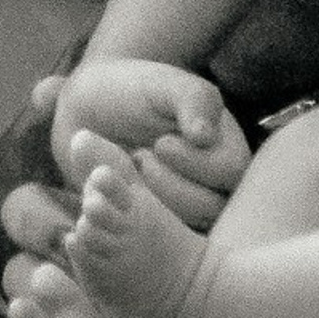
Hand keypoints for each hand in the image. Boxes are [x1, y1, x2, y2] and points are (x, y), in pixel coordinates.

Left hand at [51, 59, 248, 221]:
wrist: (86, 107)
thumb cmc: (131, 90)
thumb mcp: (163, 84)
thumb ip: (192, 99)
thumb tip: (205, 136)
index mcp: (224, 146)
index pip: (231, 172)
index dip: (196, 163)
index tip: (161, 143)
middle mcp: (212, 181)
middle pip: (212, 206)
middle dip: (169, 183)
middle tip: (140, 156)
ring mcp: (185, 204)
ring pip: (184, 224)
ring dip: (150, 197)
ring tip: (129, 167)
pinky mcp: (156, 220)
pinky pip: (154, 233)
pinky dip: (130, 212)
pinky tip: (114, 186)